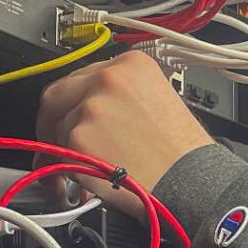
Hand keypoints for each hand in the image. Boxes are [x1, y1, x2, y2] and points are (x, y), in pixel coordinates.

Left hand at [37, 52, 213, 209]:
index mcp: (131, 64)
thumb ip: (117, 99)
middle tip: (59, 143)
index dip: (73, 103)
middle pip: (57, 95)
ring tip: (91, 168)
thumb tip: (85, 113)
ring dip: (65, 150)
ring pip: (58, 127)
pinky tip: (91, 177)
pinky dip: (69, 168)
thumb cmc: (182, 152)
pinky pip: (59, 153)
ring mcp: (92, 106)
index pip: (81, 77)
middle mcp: (108, 78)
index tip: (72, 117)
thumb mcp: (156, 102)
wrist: (193, 182)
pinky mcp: (79, 136)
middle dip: (54, 122)